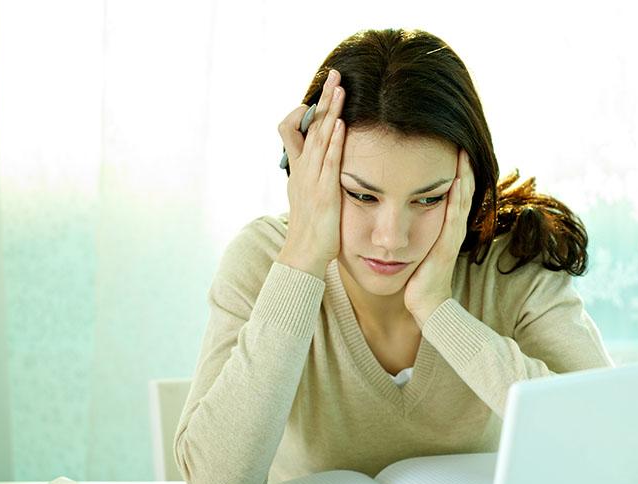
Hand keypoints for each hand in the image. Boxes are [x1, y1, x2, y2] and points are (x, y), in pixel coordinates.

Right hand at [275, 69, 346, 278]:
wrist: (302, 254)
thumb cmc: (310, 228)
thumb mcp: (308, 196)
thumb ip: (313, 177)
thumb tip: (322, 164)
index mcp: (299, 168)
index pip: (295, 129)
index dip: (306, 111)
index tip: (319, 98)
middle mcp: (302, 169)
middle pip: (310, 125)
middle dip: (323, 98)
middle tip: (334, 74)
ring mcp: (312, 179)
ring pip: (320, 137)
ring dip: (331, 111)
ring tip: (340, 89)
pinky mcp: (324, 191)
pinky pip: (329, 160)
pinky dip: (335, 141)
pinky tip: (343, 125)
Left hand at [405, 149, 474, 325]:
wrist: (427, 305)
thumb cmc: (418, 278)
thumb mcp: (416, 247)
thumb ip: (413, 229)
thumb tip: (401, 213)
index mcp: (444, 226)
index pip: (453, 191)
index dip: (454, 169)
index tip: (450, 145)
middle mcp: (452, 227)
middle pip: (462, 189)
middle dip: (462, 165)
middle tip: (461, 139)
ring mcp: (452, 235)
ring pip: (462, 198)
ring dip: (464, 175)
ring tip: (463, 152)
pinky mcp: (447, 244)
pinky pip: (454, 216)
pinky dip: (458, 197)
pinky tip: (457, 181)